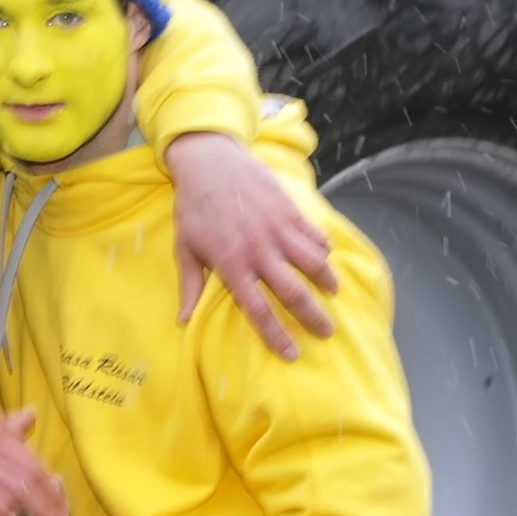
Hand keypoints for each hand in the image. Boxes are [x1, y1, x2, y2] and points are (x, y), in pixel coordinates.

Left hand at [166, 132, 338, 358]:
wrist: (210, 161)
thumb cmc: (194, 208)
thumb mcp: (185, 248)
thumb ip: (190, 286)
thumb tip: (183, 321)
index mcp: (232, 266)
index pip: (258, 310)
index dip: (276, 335)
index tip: (292, 354)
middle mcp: (259, 251)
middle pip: (294, 292)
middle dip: (314, 316)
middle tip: (327, 332)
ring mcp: (278, 229)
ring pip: (313, 263)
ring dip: (327, 281)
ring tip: (333, 294)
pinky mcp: (290, 210)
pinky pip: (314, 235)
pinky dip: (323, 249)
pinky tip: (325, 258)